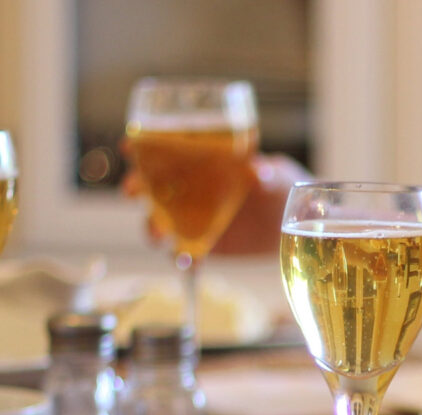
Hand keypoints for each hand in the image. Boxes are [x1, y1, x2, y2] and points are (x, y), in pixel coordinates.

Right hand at [122, 150, 310, 256]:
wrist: (290, 223)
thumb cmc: (281, 186)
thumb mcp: (277, 174)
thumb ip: (267, 173)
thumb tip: (260, 172)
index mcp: (199, 162)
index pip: (162, 151)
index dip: (141, 147)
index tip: (130, 146)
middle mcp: (187, 190)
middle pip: (148, 187)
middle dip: (134, 187)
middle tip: (131, 190)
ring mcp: (190, 220)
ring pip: (157, 223)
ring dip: (152, 227)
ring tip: (159, 233)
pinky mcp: (201, 246)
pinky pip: (182, 255)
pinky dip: (182, 259)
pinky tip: (188, 262)